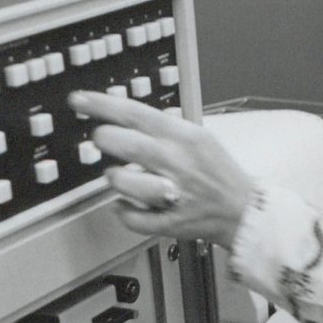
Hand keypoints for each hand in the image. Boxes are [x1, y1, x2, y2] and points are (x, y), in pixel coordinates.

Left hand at [69, 91, 253, 248]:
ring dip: (115, 178)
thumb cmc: (219, 173)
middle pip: (128, 145)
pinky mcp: (172, 222)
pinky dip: (123, 212)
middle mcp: (179, 162)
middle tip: (101, 139)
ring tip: (119, 176)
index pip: (137, 113)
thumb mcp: (199, 137)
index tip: (79, 100)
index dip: (102, 105)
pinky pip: (133, 218)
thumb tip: (126, 114)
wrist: (243, 209)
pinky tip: (126, 205)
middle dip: (105, 139)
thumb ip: (165, 126)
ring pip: (126, 183)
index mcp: (185, 137)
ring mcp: (175, 193)